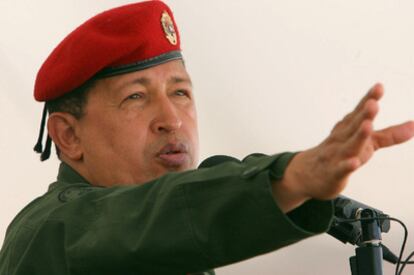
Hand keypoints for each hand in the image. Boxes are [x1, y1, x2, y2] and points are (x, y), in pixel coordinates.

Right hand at [273, 83, 413, 211]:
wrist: (307, 174)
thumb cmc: (338, 154)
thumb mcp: (366, 143)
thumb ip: (389, 135)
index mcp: (348, 129)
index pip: (359, 113)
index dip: (369, 100)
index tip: (379, 87)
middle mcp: (341, 139)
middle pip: (354, 125)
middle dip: (364, 114)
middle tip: (373, 103)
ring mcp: (336, 155)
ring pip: (349, 145)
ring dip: (358, 135)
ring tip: (367, 125)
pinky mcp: (333, 173)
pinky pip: (340, 169)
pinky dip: (347, 165)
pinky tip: (354, 162)